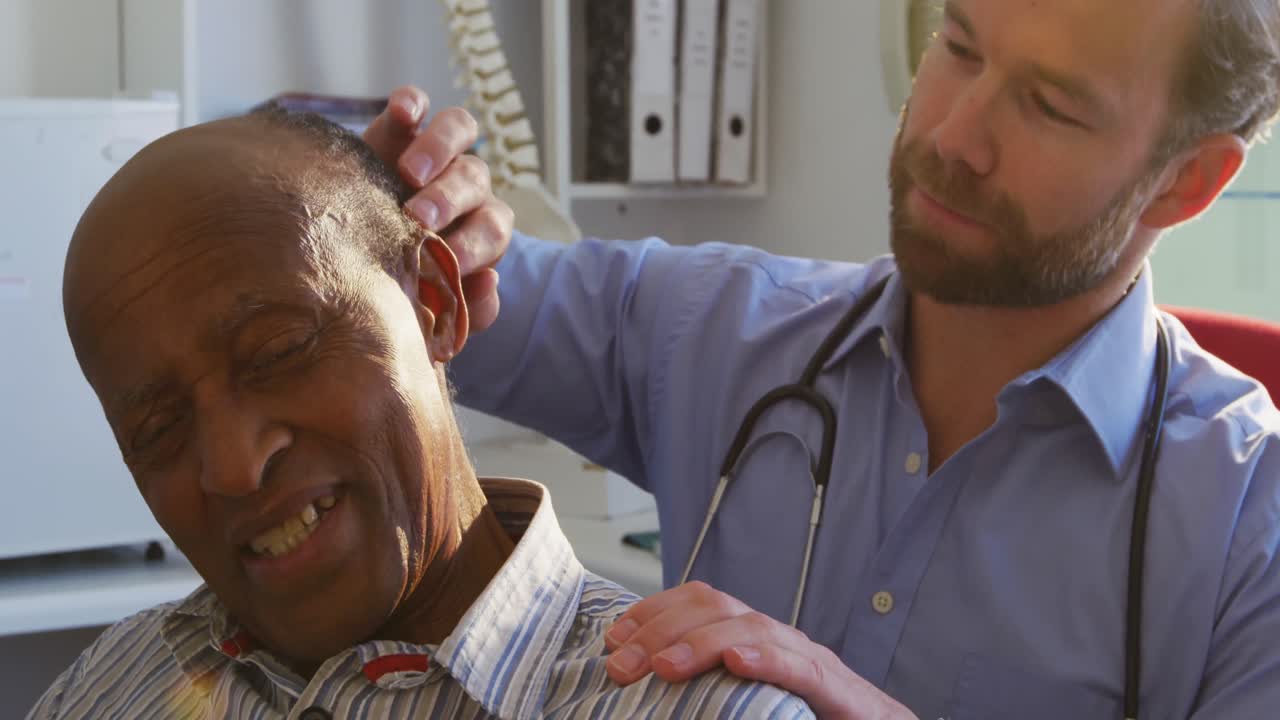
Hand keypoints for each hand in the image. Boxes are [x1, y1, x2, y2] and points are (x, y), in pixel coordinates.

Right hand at [363, 85, 512, 330]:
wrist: (350, 251)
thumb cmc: (396, 284)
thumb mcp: (425, 305)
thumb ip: (463, 306)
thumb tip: (488, 282)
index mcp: (480, 228)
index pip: (492, 229)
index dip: (476, 246)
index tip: (450, 264)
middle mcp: (465, 186)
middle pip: (474, 178)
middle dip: (450, 200)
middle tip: (419, 219)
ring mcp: (436, 152)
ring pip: (459, 131)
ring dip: (439, 149)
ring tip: (408, 172)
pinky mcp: (401, 127)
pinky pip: (418, 104)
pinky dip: (412, 103)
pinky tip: (403, 113)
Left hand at [604, 582, 918, 719]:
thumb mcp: (746, 703)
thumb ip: (707, 694)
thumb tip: (647, 692)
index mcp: (753, 639)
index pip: (698, 602)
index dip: (653, 611)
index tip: (613, 637)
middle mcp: (777, 639)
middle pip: (716, 607)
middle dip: (660, 628)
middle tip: (620, 663)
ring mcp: (807, 659)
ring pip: (752, 628)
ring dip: (700, 643)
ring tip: (662, 664)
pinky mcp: (835, 689)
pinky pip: (799, 667)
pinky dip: (766, 660)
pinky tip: (737, 663)